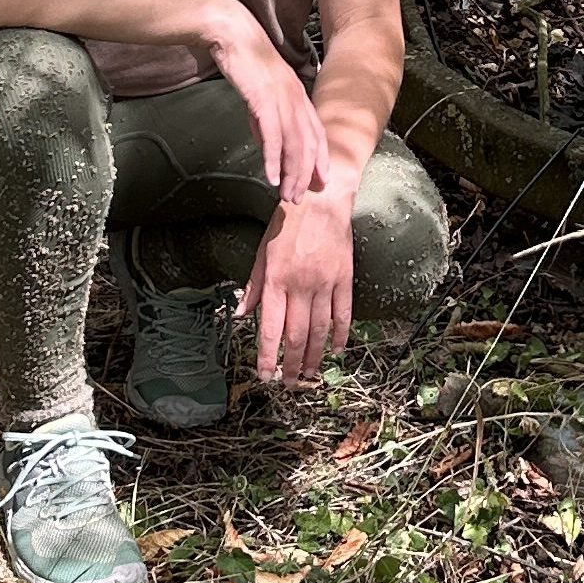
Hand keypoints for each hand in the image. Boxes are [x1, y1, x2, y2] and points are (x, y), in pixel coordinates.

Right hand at [206, 4, 328, 203]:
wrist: (232, 34)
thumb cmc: (244, 61)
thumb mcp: (260, 93)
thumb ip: (265, 118)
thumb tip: (266, 142)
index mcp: (299, 95)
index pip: (317, 133)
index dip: (320, 160)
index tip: (320, 183)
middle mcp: (296, 98)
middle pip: (309, 144)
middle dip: (306, 175)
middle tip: (300, 199)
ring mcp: (282, 98)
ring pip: (294, 144)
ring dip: (291, 173)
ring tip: (287, 196)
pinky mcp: (264, 98)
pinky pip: (272, 135)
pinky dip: (273, 158)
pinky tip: (270, 177)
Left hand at [240, 187, 356, 384]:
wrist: (321, 200)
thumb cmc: (287, 224)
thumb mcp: (262, 252)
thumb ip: (253, 286)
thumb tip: (240, 314)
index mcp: (276, 280)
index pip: (270, 328)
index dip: (267, 355)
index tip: (264, 374)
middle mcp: (300, 286)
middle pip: (297, 336)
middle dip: (293, 364)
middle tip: (291, 382)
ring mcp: (324, 283)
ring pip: (320, 330)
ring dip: (315, 357)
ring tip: (310, 374)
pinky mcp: (344, 279)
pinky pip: (343, 313)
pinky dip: (340, 335)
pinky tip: (336, 350)